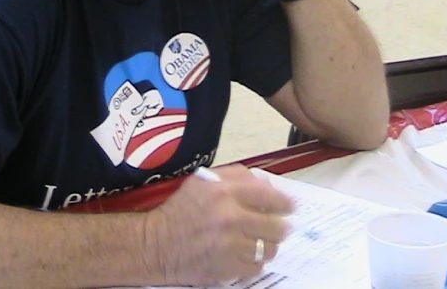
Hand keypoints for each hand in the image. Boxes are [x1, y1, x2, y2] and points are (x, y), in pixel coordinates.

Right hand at [147, 164, 294, 285]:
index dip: (286, 202)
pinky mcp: (226, 269)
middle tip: (279, 228)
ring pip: (269, 249)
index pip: (269, 196)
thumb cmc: (181, 210)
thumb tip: (267, 184)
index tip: (291, 206)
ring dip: (268, 246)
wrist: (155, 245)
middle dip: (281, 227)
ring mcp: (228, 246)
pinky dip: (254, 262)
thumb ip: (236, 176)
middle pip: (276, 226)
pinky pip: (256, 267)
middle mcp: (228, 217)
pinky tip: (245, 255)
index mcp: (223, 192)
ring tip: (260, 242)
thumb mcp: (203, 181)